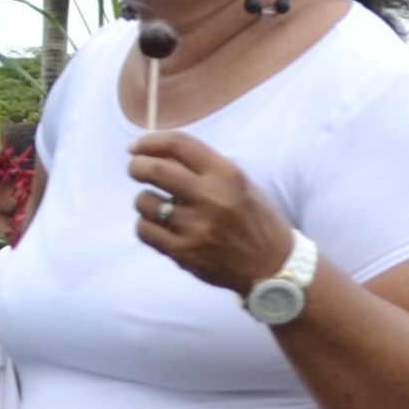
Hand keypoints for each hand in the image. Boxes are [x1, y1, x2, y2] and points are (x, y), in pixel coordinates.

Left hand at [128, 133, 294, 300]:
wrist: (272, 267)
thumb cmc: (257, 221)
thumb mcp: (241, 184)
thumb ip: (204, 169)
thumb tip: (160, 155)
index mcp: (227, 174)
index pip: (178, 144)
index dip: (150, 141)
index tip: (137, 147)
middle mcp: (211, 197)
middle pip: (154, 170)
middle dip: (137, 166)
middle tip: (136, 169)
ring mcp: (196, 227)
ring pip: (145, 202)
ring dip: (145, 201)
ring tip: (159, 206)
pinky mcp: (184, 253)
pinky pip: (145, 231)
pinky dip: (146, 226)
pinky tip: (160, 227)